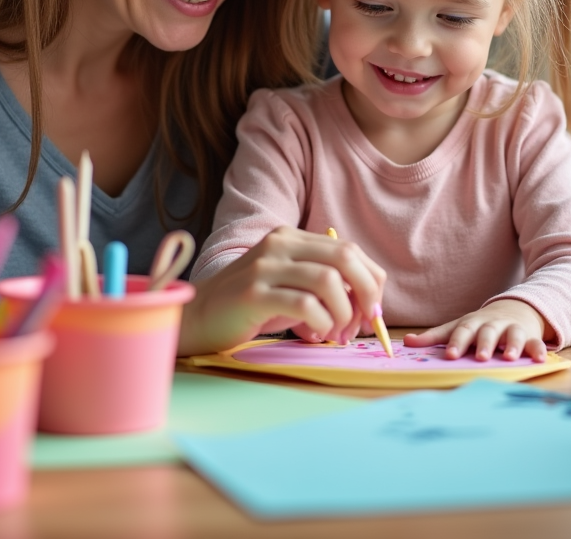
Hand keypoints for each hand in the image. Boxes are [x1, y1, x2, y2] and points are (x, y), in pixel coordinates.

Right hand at [177, 226, 385, 355]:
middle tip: (362, 324)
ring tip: (334, 332)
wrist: (199, 316)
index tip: (371, 311)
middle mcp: (279, 244)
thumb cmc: (251, 305)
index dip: (371, 281)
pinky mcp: (253, 294)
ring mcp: (265, 267)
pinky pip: (305, 304)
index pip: (349, 250)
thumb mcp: (290, 284)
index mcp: (291, 237)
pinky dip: (321, 323)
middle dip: (366, 294)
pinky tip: (314, 334)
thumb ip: (323, 284)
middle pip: (345, 258)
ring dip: (343, 313)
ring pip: (328, 281)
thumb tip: (368, 304)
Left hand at [403, 299, 547, 361]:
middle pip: (488, 332)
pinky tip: (540, 358)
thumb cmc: (480, 324)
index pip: (463, 331)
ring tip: (510, 357)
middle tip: (480, 357)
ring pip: (513, 335)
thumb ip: (434, 336)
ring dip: (512, 345)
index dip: (457, 343)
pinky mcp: (530, 336)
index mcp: (473, 323)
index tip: (451, 355)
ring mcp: (512, 329)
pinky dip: (538, 349)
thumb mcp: (458, 326)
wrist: (514, 309)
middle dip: (484, 344)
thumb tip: (406, 342)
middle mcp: (493, 325)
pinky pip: (536, 343)